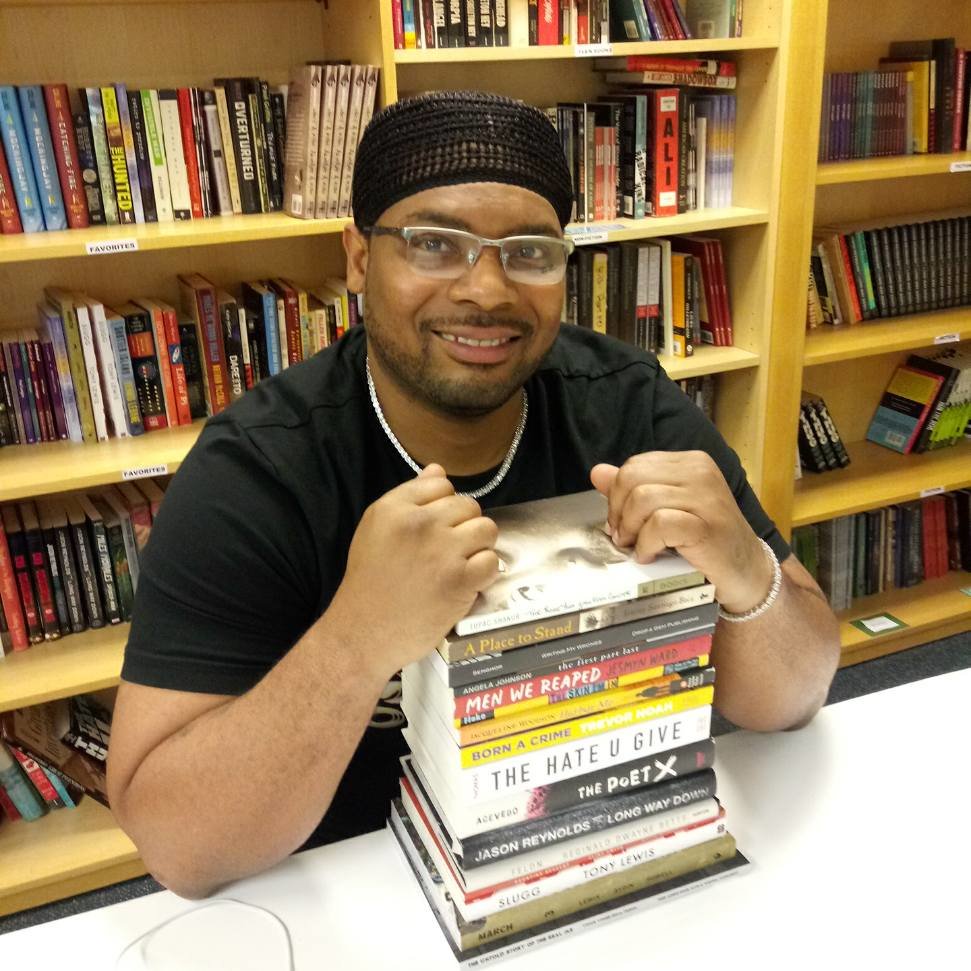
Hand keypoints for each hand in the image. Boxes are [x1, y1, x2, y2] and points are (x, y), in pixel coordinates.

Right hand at [331, 465, 498, 677]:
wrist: (364, 632)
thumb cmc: (369, 582)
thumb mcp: (376, 528)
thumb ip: (408, 497)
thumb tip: (438, 469)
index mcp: (395, 508)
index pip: (441, 483)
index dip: (444, 505)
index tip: (435, 528)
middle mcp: (420, 524)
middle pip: (469, 505)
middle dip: (464, 526)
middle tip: (449, 551)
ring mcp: (443, 551)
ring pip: (486, 529)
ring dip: (479, 547)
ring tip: (460, 564)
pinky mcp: (460, 580)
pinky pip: (492, 561)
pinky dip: (484, 573)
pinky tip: (466, 582)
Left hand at [590, 452, 773, 613]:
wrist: (746, 573)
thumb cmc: (705, 541)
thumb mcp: (668, 508)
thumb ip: (633, 489)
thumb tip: (597, 472)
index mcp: (690, 463)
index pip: (634, 466)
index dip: (617, 496)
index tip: (621, 522)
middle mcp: (700, 472)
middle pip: (632, 478)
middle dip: (619, 512)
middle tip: (625, 537)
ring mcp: (707, 498)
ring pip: (642, 499)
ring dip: (631, 530)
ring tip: (638, 547)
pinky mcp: (707, 526)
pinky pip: (659, 524)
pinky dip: (647, 544)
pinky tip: (651, 556)